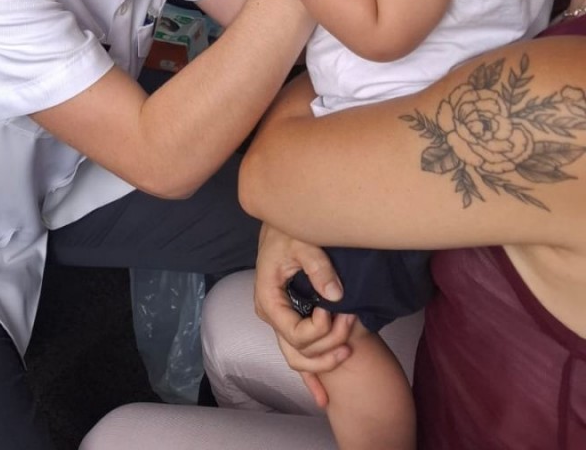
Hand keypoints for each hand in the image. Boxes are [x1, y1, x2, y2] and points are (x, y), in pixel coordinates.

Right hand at [254, 224, 354, 408]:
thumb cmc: (288, 229)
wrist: (280, 222)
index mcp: (268, 297)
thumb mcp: (302, 241)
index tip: (335, 309)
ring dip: (324, 360)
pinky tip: (322, 397)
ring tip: (349, 349)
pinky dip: (309, 376)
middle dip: (328, 344)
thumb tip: (337, 296)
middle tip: (352, 321)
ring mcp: (278, 319)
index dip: (319, 330)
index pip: (294, 333)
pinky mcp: (288, 320)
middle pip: (298, 350)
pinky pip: (296, 354)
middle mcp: (270, 313)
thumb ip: (318, 266)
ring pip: (298, 358)